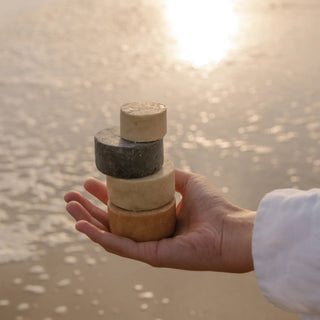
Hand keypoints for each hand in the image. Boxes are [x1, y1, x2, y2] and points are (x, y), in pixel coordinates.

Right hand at [64, 169, 254, 272]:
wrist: (231, 229)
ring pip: (109, 234)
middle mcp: (149, 233)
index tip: (89, 181)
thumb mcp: (187, 182)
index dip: (104, 195)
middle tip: (69, 196)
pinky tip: (82, 226)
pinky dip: (98, 237)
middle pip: (111, 221)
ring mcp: (148, 246)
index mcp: (156, 217)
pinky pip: (119, 246)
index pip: (123, 207)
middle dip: (88, 208)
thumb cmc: (214, 205)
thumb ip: (168, 175)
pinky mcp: (151, 256)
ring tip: (69, 207)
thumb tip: (153, 166)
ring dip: (86, 221)